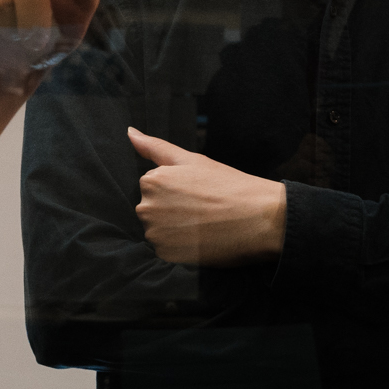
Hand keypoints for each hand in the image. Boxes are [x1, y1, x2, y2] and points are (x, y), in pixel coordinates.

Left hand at [127, 128, 287, 266]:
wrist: (258, 218)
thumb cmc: (228, 186)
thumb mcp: (192, 160)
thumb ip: (155, 147)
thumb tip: (130, 133)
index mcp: (151, 181)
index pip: (153, 187)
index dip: (176, 190)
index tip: (197, 193)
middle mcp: (146, 208)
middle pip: (152, 210)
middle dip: (172, 210)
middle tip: (202, 209)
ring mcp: (155, 234)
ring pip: (158, 230)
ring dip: (174, 229)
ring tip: (203, 224)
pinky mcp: (167, 255)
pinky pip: (167, 250)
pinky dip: (181, 247)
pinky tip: (201, 239)